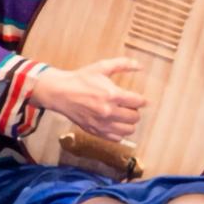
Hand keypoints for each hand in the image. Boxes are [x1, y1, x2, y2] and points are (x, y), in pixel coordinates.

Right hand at [33, 56, 147, 140]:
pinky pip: (116, 138)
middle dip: (135, 111)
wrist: (61, 92)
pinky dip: (119, 132)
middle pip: (135, 117)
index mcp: (112, 95)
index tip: (142, 100)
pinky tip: (115, 124)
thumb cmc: (81, 79)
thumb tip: (140, 65)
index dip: (143, 101)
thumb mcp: (102, 67)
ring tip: (123, 116)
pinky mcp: (95, 131)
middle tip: (129, 106)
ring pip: (128, 130)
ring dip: (129, 123)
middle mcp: (108, 111)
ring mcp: (102, 123)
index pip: (138, 102)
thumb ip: (122, 64)